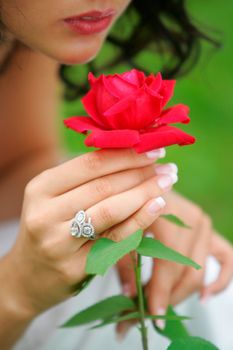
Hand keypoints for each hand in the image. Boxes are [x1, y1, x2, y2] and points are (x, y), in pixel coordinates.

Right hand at [2, 147, 176, 318]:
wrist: (28, 277)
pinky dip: (140, 219)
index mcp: (41, 188)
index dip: (126, 155)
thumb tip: (132, 155)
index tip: (153, 149)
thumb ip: (86, 179)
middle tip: (168, 167)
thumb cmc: (49, 229)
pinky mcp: (75, 267)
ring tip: (167, 182)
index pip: (91, 164)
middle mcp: (45, 213)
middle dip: (141, 173)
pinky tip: (158, 205)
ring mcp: (59, 242)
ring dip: (145, 193)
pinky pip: (116, 238)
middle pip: (104, 186)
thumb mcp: (55, 198)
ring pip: (111, 210)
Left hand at [116, 176, 232, 334]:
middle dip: (168, 298)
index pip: (168, 262)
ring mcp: (203, 222)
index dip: (161, 292)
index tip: (153, 316)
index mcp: (166, 211)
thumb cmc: (127, 207)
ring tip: (165, 307)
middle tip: (150, 316)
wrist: (143, 185)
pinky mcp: (209, 228)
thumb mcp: (119, 232)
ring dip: (183, 293)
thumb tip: (130, 296)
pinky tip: (205, 296)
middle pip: (186, 270)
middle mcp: (191, 216)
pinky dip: (220, 280)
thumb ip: (124, 262)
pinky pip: (226, 258)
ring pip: (200, 270)